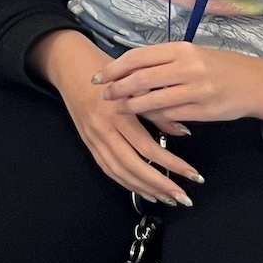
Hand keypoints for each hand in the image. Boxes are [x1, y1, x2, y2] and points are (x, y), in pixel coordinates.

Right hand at [33, 30, 204, 207]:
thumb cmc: (106, 68)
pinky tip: (143, 190)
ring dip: (144, 188)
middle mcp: (103, 129)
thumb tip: (183, 132)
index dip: (172, 164)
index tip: (193, 175)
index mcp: (117, 113)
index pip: (148, 148)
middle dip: (160, 184)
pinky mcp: (88, 143)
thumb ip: (157, 109)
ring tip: (167, 198)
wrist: (69, 64)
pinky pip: (108, 168)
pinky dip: (126, 183)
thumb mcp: (135, 82)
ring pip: (119, 172)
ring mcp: (93, 138)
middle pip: (133, 165)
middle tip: (183, 197)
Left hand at [98, 42, 262, 130]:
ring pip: (154, 100)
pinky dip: (156, 118)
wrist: (257, 84)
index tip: (99, 77)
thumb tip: (130, 70)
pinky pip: (171, 116)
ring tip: (120, 108)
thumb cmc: (221, 66)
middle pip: (141, 79)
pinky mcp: (204, 111)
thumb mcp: (192, 55)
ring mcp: (197, 90)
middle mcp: (188, 67)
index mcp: (181, 49)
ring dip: (132, 106)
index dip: (115, 68)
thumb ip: (164, 61)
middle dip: (118, 88)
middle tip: (104, 96)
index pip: (139, 57)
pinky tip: (148, 118)